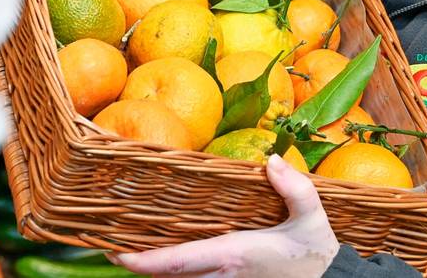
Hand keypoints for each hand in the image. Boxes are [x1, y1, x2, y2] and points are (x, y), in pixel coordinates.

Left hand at [108, 155, 338, 277]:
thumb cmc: (317, 254)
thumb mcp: (312, 217)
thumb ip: (294, 188)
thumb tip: (273, 161)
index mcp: (232, 255)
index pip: (174, 263)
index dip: (140, 261)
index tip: (114, 251)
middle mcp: (221, 277)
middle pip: (167, 276)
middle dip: (137, 262)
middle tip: (109, 242)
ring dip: (156, 268)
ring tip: (130, 245)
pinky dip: (175, 273)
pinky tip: (166, 258)